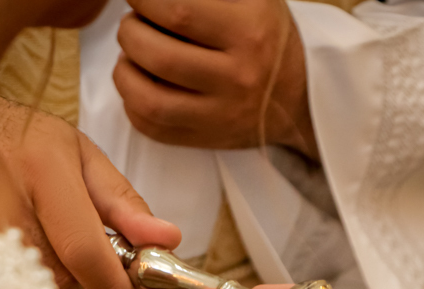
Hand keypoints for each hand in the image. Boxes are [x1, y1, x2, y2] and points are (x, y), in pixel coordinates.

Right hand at [0, 94, 181, 288]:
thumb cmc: (17, 141)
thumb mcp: (80, 156)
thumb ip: (123, 202)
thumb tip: (166, 240)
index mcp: (41, 168)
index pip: (86, 251)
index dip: (115, 283)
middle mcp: (0, 200)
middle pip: (63, 276)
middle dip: (83, 273)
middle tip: (74, 246)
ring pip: (34, 287)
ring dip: (49, 275)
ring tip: (36, 238)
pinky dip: (20, 279)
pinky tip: (14, 249)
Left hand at [114, 0, 317, 158]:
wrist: (298, 98)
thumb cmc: (265, 38)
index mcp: (250, 31)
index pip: (177, 10)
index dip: (143, 1)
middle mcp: (239, 76)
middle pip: (157, 54)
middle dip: (130, 32)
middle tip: (135, 25)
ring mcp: (223, 114)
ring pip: (149, 98)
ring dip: (124, 72)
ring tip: (132, 56)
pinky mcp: (209, 139)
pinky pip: (153, 128)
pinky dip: (133, 104)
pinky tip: (141, 85)